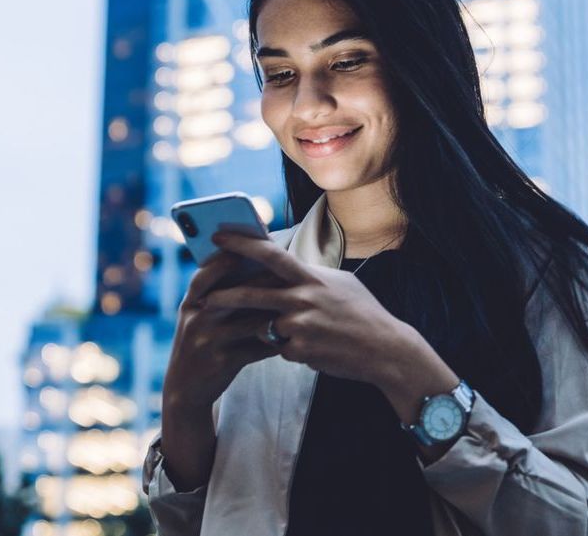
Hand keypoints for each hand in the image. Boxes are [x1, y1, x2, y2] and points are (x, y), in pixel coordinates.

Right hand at [159, 249, 284, 491]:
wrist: (185, 387)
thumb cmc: (202, 341)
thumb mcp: (200, 315)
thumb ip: (219, 292)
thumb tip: (255, 262)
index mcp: (191, 301)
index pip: (208, 273)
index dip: (230, 258)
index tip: (254, 244)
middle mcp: (197, 318)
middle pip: (235, 294)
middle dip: (264, 282)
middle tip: (290, 273)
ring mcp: (209, 341)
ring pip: (251, 321)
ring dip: (276, 312)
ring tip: (299, 303)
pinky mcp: (223, 362)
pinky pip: (257, 347)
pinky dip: (276, 340)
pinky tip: (293, 335)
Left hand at [201, 231, 416, 385]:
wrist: (385, 349)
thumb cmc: (364, 313)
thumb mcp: (340, 284)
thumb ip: (310, 276)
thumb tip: (289, 265)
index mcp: (311, 277)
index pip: (270, 254)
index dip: (241, 244)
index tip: (218, 236)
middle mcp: (303, 298)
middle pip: (252, 293)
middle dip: (223, 295)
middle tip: (201, 296)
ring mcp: (301, 325)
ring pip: (264, 325)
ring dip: (264, 329)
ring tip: (255, 326)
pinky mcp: (300, 350)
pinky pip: (280, 348)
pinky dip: (289, 349)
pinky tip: (313, 349)